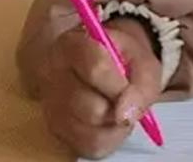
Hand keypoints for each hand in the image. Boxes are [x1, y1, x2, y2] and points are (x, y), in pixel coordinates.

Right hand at [30, 11, 163, 159]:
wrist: (103, 64)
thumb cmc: (122, 60)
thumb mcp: (141, 60)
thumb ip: (141, 83)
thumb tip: (124, 116)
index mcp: (72, 46)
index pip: (95, 68)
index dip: (119, 86)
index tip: (131, 90)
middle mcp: (53, 75)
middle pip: (92, 108)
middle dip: (117, 107)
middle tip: (123, 96)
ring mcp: (51, 105)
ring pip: (89, 131)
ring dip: (113, 125)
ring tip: (115, 107)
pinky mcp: (55, 129)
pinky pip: (87, 146)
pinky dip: (107, 138)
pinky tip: (108, 122)